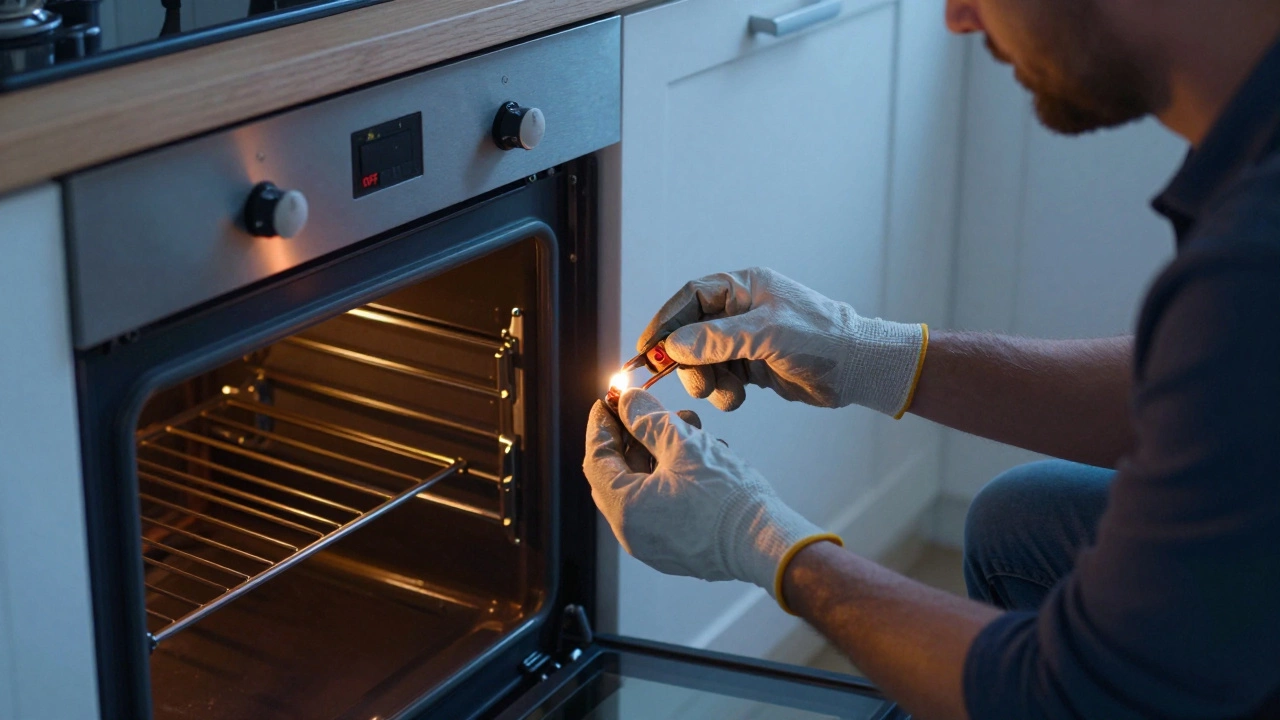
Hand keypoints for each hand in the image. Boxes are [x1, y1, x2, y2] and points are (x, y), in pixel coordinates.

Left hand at [583, 389, 839, 604]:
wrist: (767, 543)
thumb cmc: (726, 499)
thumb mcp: (683, 446)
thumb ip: (648, 420)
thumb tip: (627, 402)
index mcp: (625, 509)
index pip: (596, 458)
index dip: (601, 425)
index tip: (609, 401)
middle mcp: (632, 533)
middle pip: (618, 474)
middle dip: (634, 437)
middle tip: (649, 411)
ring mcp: (654, 545)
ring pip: (644, 488)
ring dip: (659, 454)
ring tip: (689, 427)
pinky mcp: (676, 548)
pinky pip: (661, 505)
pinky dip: (672, 477)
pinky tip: (699, 455)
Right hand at [638, 267, 925, 415]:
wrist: (860, 368)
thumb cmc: (821, 339)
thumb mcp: (766, 334)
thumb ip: (717, 339)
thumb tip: (674, 345)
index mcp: (744, 286)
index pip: (690, 298)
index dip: (664, 322)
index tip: (647, 350)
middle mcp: (741, 310)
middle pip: (690, 333)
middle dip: (687, 361)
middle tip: (696, 383)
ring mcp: (746, 339)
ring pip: (704, 360)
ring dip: (707, 380)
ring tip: (726, 393)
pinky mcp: (754, 366)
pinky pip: (722, 378)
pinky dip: (724, 392)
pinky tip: (740, 397)